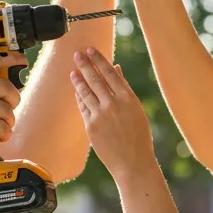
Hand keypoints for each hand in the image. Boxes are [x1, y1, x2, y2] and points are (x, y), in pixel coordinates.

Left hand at [70, 47, 154, 177]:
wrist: (133, 163)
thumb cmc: (138, 136)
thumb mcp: (136, 109)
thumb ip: (124, 88)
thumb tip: (116, 68)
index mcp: (128, 98)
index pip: (110, 72)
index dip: (99, 59)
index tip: (91, 49)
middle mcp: (113, 104)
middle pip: (95, 79)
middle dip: (85, 65)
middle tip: (77, 54)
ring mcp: (101, 115)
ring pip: (86, 92)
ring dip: (78, 80)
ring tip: (73, 71)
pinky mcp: (91, 126)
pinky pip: (83, 107)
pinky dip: (80, 98)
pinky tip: (77, 91)